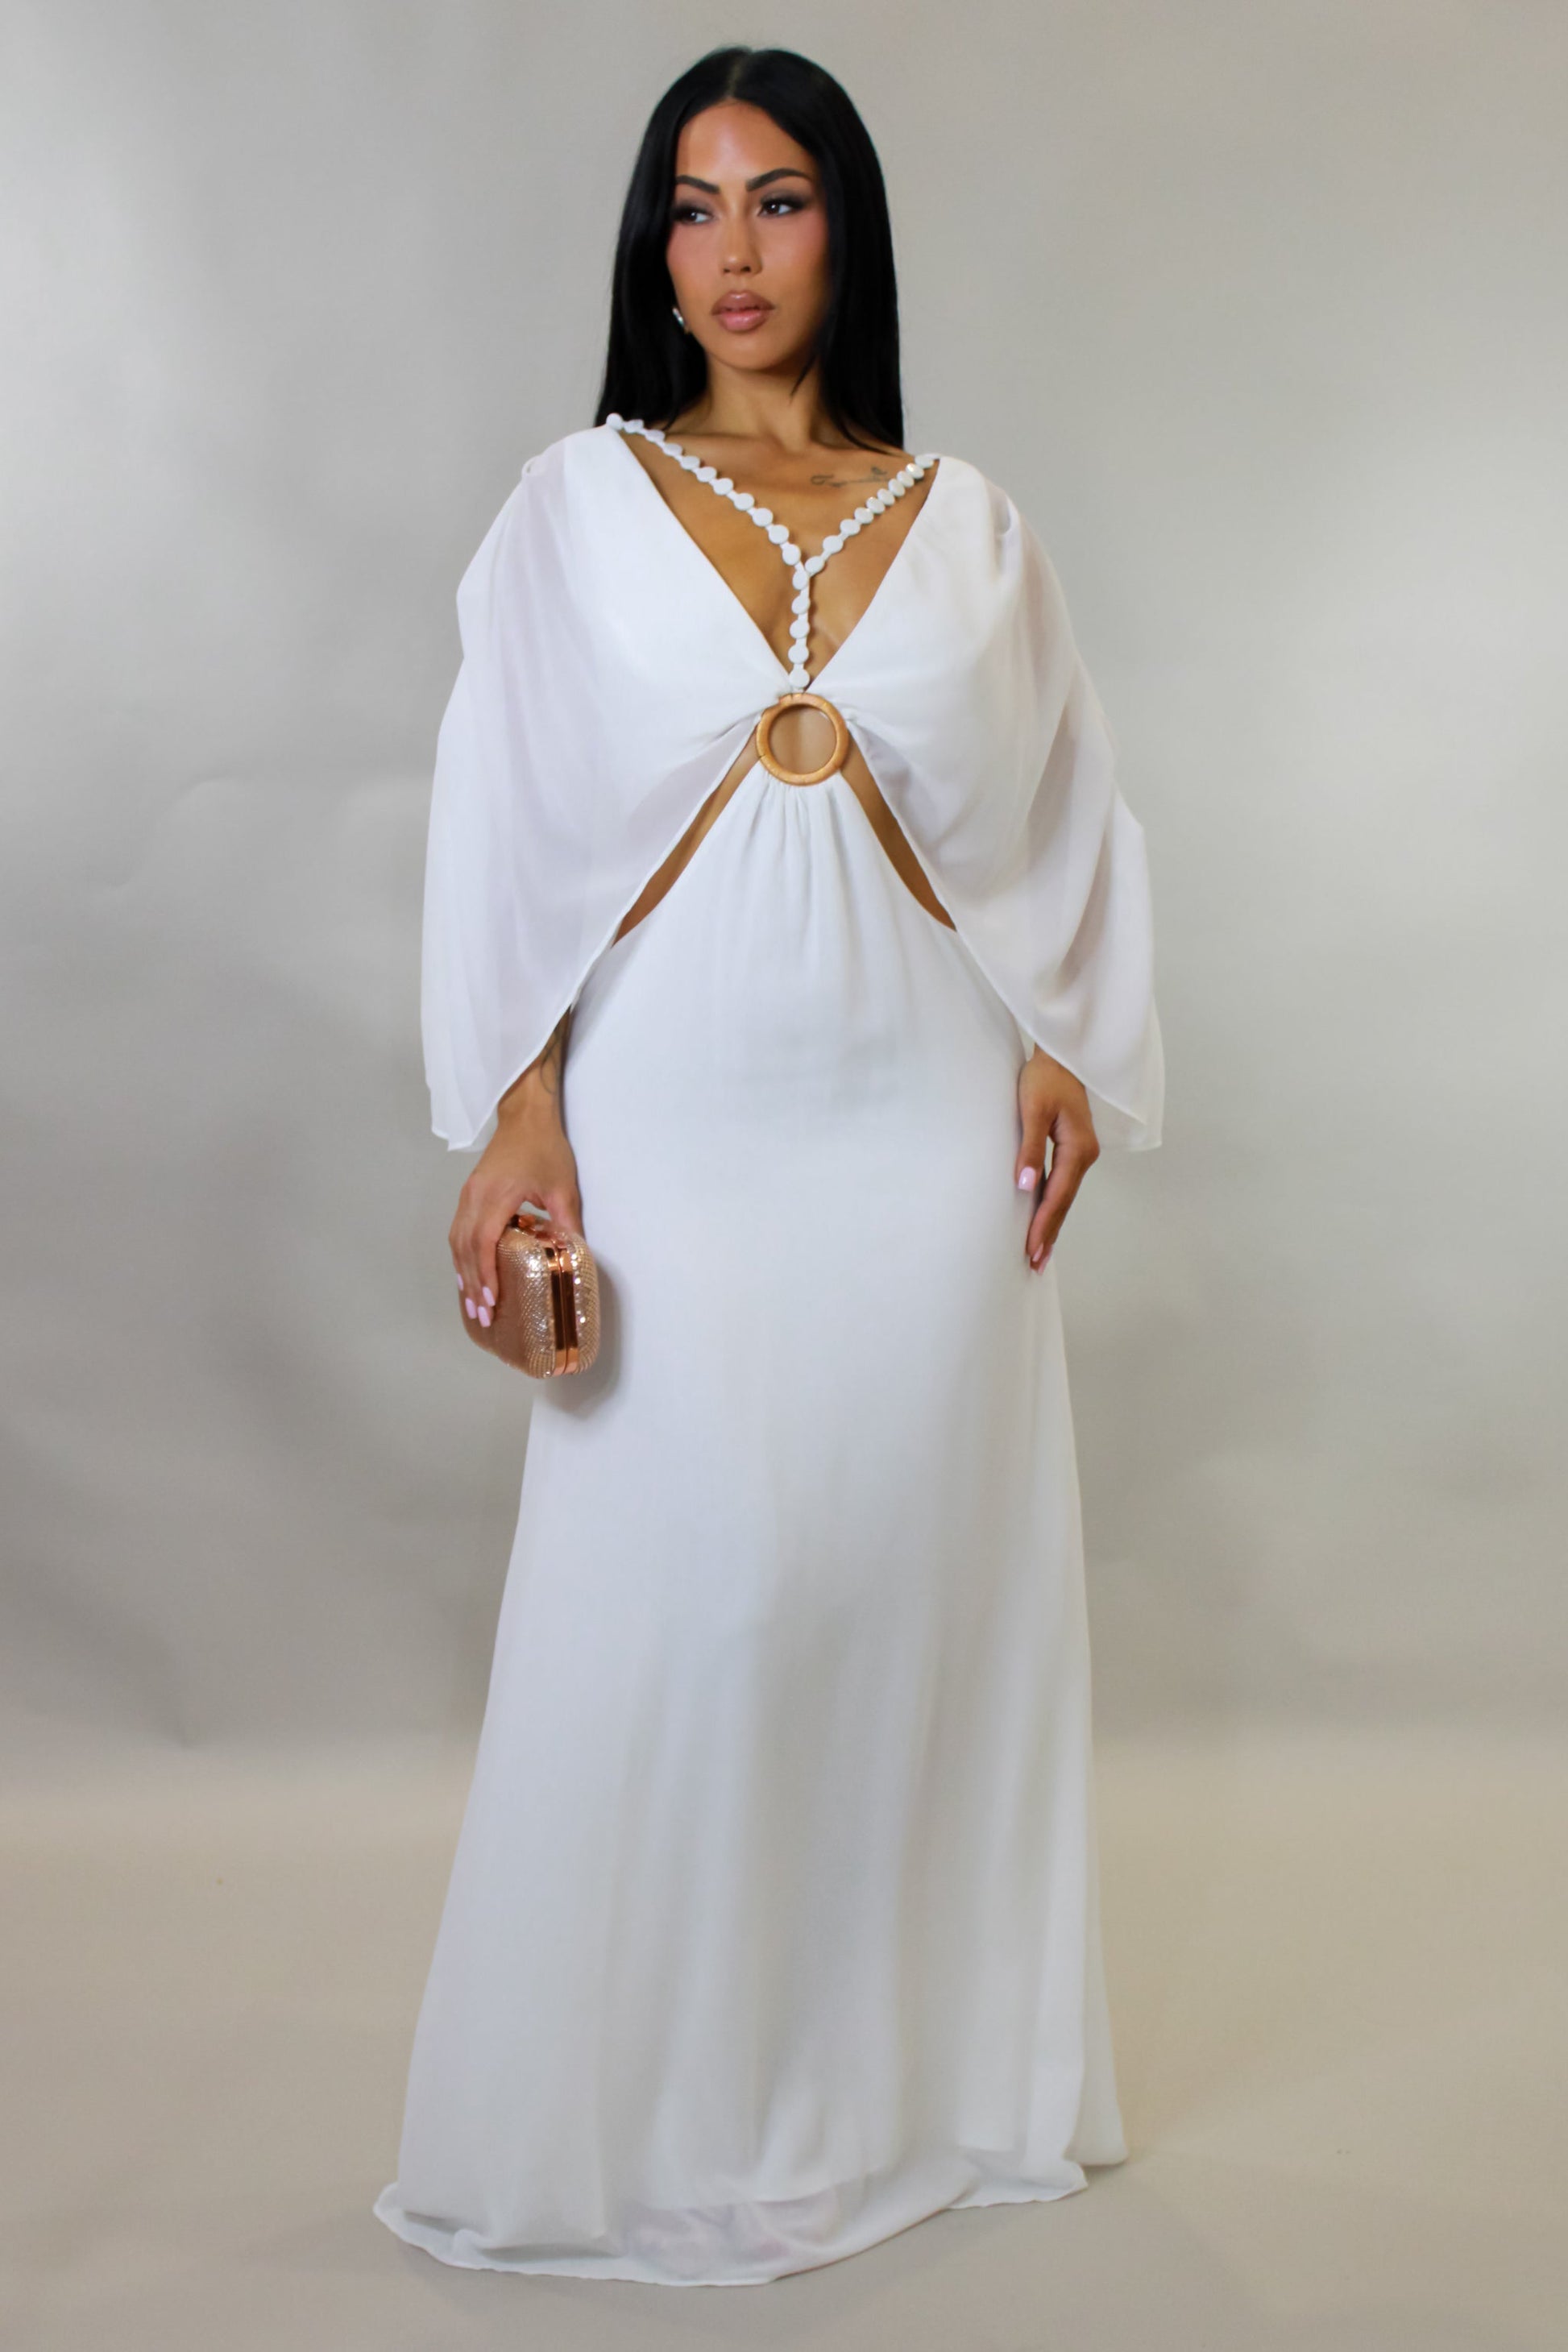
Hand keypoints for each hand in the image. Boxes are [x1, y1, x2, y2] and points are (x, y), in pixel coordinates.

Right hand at [449, 1029, 581, 1327]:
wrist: (525, 1115)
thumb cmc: (544, 1147)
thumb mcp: (563, 1187)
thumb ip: (567, 1223)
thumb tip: (575, 1256)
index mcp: (496, 1195)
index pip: (485, 1243)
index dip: (486, 1274)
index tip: (490, 1301)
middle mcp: (474, 1197)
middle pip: (466, 1248)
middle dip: (472, 1284)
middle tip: (481, 1315)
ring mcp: (467, 1195)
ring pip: (457, 1241)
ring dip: (463, 1273)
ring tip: (471, 1303)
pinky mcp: (469, 1193)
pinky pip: (459, 1230)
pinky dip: (462, 1255)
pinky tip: (468, 1273)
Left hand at [1014, 1049, 1099, 1270]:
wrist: (1062, 1054)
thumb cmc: (1045, 1077)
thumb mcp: (1033, 1110)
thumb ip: (1030, 1148)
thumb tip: (1025, 1186)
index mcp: (1078, 1148)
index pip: (1058, 1195)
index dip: (1044, 1225)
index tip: (1032, 1249)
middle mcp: (1084, 1155)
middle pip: (1065, 1202)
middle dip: (1050, 1233)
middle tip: (1035, 1264)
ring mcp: (1081, 1153)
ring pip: (1064, 1195)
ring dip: (1052, 1222)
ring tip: (1039, 1251)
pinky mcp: (1072, 1149)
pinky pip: (1063, 1184)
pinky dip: (1053, 1204)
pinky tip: (1043, 1219)